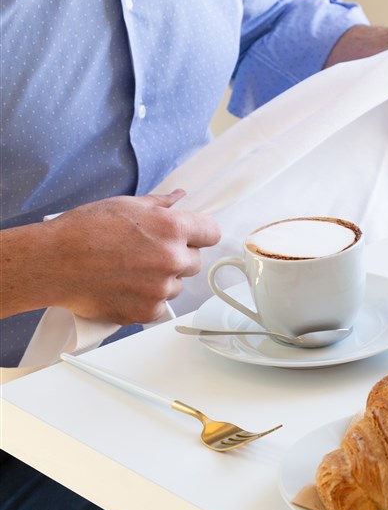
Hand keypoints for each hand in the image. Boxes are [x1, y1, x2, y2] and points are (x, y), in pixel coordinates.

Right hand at [0, 190, 219, 323]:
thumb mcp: (126, 205)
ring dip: (163, 279)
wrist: (53, 263)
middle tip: (149, 252)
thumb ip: (160, 204)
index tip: (194, 236)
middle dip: (178, 256)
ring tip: (131, 269)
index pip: (212, 233)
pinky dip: (147, 298)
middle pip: (195, 260)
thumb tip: (178, 198)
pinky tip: (125, 286)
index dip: (201, 233)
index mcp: (172, 229)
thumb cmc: (83, 232)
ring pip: (177, 284)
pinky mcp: (147, 311)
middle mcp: (172, 259)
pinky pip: (159, 305)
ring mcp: (161, 288)